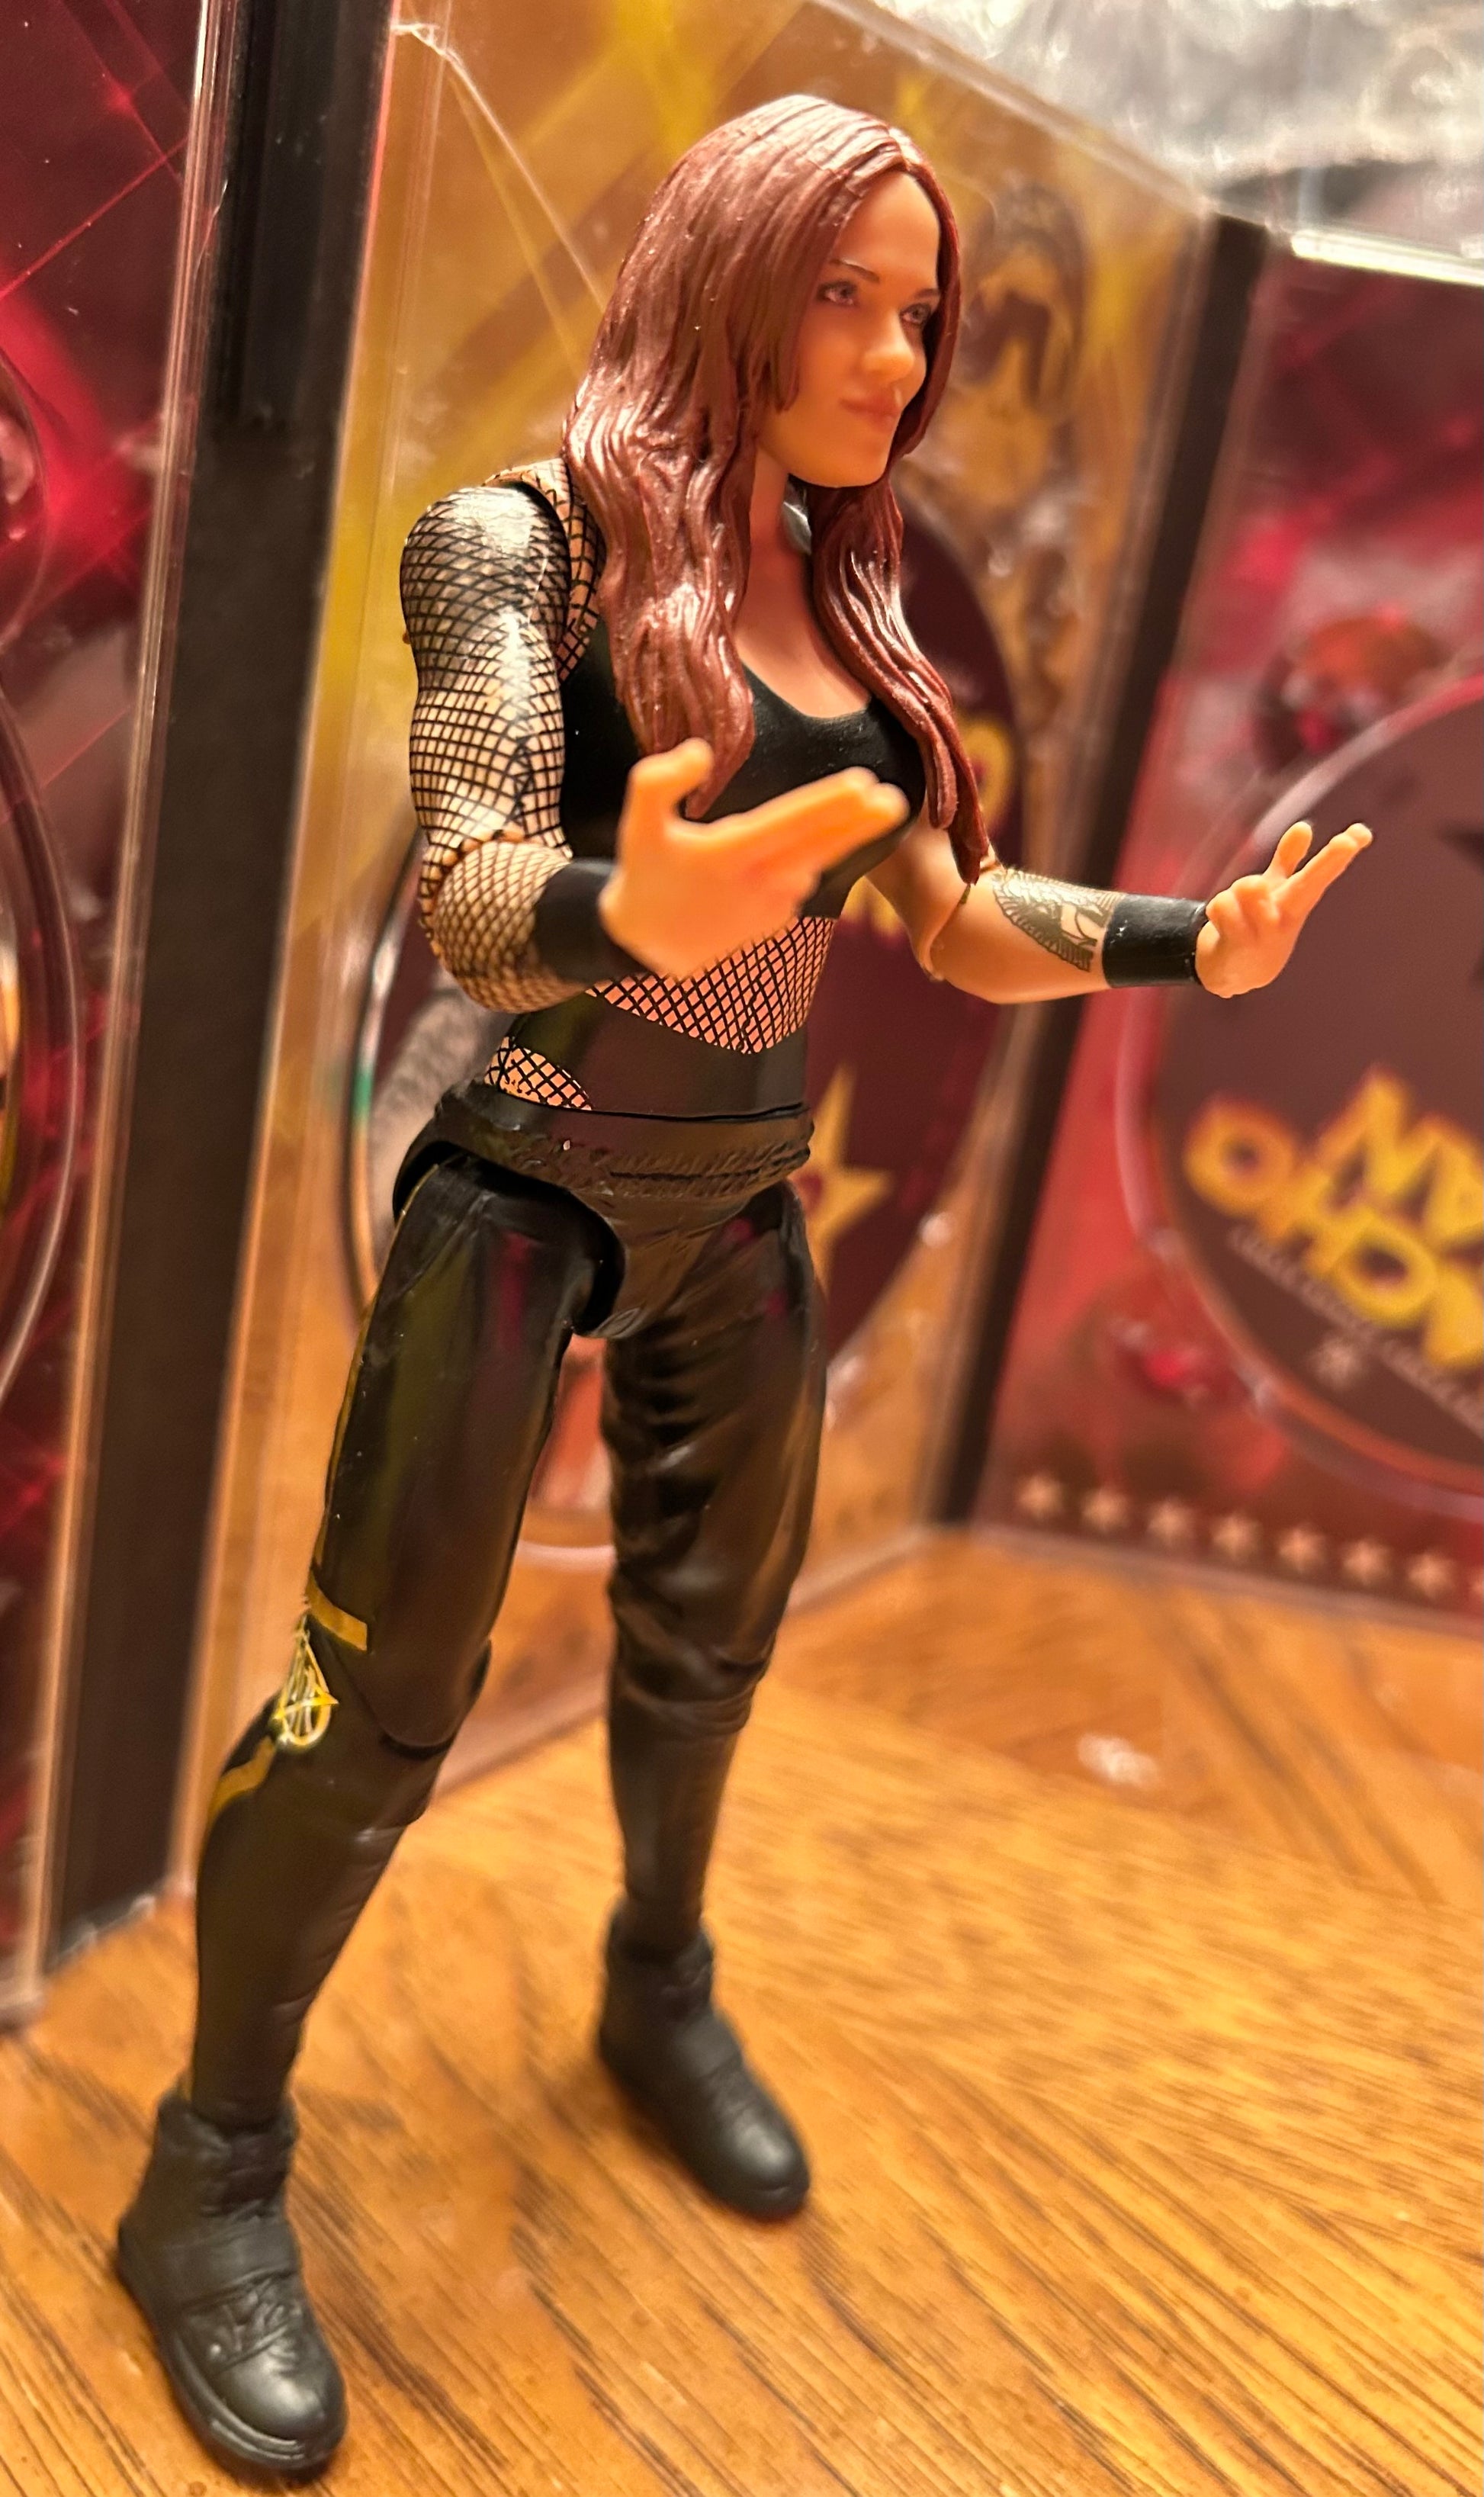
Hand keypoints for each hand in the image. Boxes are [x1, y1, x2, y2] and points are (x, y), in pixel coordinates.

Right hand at [599, 738, 908, 980]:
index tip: (863, 786)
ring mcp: (771, 908)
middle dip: (860, 824)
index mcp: (728, 855)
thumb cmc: (645, 874)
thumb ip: (658, 781)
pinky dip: (802, 864)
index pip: (788, 823)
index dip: (827, 804)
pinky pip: (798, 883)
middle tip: (897, 802)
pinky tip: (785, 856)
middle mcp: (757, 884)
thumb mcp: (636, 823)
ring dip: (839, 839)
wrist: (646, 946)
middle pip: (819, 847)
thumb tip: (701, 751)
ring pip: (813, 864)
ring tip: (870, 809)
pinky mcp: (776, 922)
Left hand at [1196, 820, 1371, 997]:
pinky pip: (1222, 904)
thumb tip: (1304, 826)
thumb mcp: (1275, 889)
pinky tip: (1224, 926)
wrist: (1236, 972)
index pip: (1322, 873)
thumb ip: (1288, 858)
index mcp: (1297, 900)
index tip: (1361, 834)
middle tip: (1346, 842)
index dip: (1339, 854)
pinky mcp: (1240, 946)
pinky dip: (1218, 909)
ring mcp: (1266, 933)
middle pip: (1307, 885)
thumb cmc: (1259, 923)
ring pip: (1249, 887)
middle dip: (1326, 862)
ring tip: (1238, 910)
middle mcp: (1287, 916)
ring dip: (1237, 892)